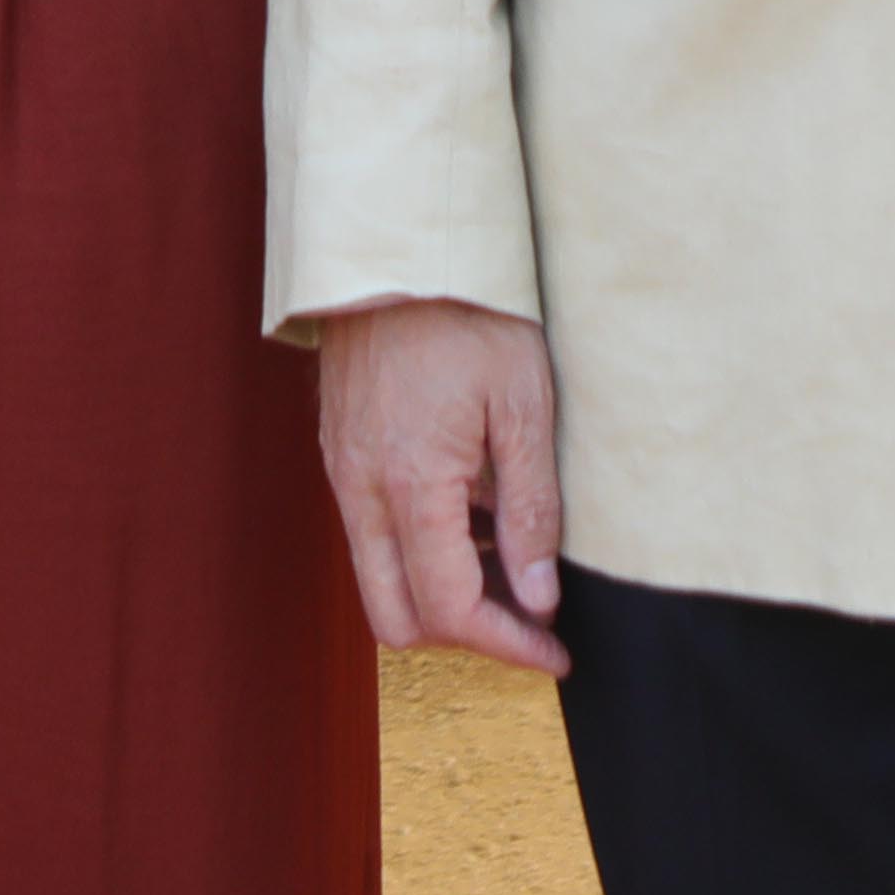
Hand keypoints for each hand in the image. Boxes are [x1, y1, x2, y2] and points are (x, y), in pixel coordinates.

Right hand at [315, 297, 570, 675]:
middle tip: (527, 619)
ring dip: (441, 593)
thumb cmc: (467, 310)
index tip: (554, 650)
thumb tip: (540, 596)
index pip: (451, 610)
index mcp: (411, 483)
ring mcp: (342, 471)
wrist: (396, 243)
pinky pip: (370, 534)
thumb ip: (531, 508)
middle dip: (464, 635)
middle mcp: (362, 490)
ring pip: (380, 580)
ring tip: (509, 560)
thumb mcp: (524, 401)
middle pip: (398, 619)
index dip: (508, 646)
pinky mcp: (340, 451)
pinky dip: (419, 550)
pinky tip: (471, 515)